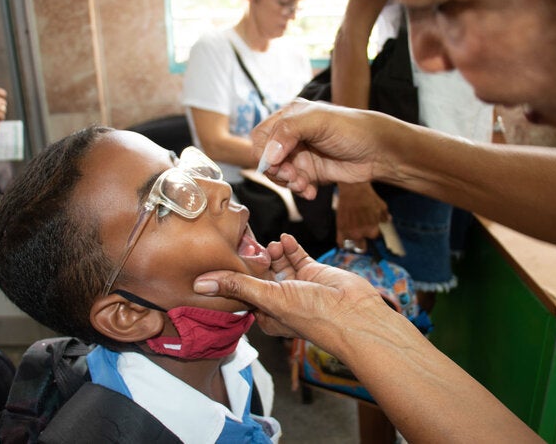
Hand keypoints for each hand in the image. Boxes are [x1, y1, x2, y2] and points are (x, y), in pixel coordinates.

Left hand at [193, 233, 389, 356]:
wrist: (355, 314)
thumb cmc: (314, 316)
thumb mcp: (269, 298)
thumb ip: (237, 286)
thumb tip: (200, 283)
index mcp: (265, 313)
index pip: (240, 291)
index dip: (232, 274)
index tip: (221, 255)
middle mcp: (279, 300)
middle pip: (258, 274)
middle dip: (252, 258)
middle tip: (244, 240)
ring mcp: (296, 285)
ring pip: (276, 262)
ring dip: (271, 251)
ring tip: (271, 244)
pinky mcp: (312, 272)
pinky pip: (295, 255)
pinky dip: (289, 246)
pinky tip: (285, 239)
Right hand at [251, 99, 387, 198]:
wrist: (379, 152)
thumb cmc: (352, 129)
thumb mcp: (319, 121)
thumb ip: (289, 131)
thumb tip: (267, 156)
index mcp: (290, 116)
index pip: (261, 136)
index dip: (264, 153)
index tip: (277, 164)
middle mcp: (293, 136)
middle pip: (267, 158)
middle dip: (277, 171)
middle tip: (293, 176)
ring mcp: (301, 155)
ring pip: (279, 174)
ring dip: (289, 183)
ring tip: (304, 185)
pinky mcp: (311, 172)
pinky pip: (295, 185)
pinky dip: (300, 191)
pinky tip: (312, 191)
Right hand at [335, 182, 389, 249]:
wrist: (353, 189)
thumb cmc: (368, 196)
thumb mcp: (381, 206)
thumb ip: (385, 216)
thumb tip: (387, 220)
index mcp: (372, 230)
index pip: (375, 238)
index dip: (375, 233)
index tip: (373, 230)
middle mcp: (361, 234)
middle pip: (362, 247)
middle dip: (364, 243)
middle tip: (363, 237)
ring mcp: (349, 232)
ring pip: (351, 246)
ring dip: (353, 242)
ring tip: (354, 238)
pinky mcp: (340, 228)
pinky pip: (340, 243)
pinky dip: (343, 244)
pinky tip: (345, 242)